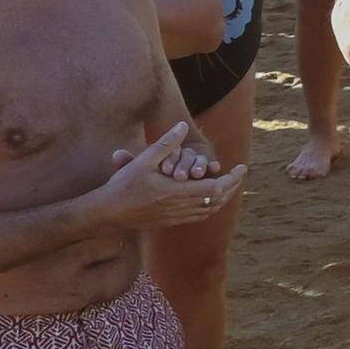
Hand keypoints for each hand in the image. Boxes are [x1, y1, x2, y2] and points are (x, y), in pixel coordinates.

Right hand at [88, 123, 235, 228]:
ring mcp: (176, 217)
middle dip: (232, 187)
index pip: (216, 188)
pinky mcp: (171, 222)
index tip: (242, 168)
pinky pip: (198, 216)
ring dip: (223, 198)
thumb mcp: (144, 160)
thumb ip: (166, 144)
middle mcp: (180, 208)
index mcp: (177, 192)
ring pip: (209, 210)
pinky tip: (210, 199)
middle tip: (239, 174)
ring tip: (229, 185)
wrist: (107, 213)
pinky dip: (210, 207)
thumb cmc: (123, 185)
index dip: (232, 179)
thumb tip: (183, 126)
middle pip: (217, 200)